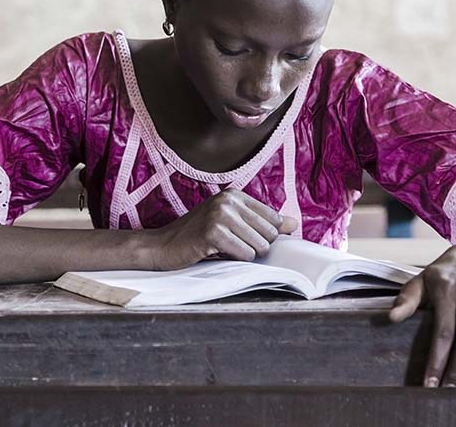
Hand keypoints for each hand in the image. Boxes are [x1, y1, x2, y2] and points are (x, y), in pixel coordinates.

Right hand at [145, 188, 298, 270]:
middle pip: (270, 234)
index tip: (243, 238)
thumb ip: (262, 222)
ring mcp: (220, 215)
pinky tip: (216, 253)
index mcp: (235, 194)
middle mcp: (229, 200)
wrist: (162, 246)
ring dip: (244, 255)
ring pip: (260, 247)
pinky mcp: (213, 232)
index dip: (264, 236)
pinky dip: (235, 260)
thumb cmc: (197, 236)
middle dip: (255, 247)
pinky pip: (244, 254)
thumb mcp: (231, 223)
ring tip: (223, 249)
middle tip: (230, 246)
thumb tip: (294, 224)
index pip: (274, 219)